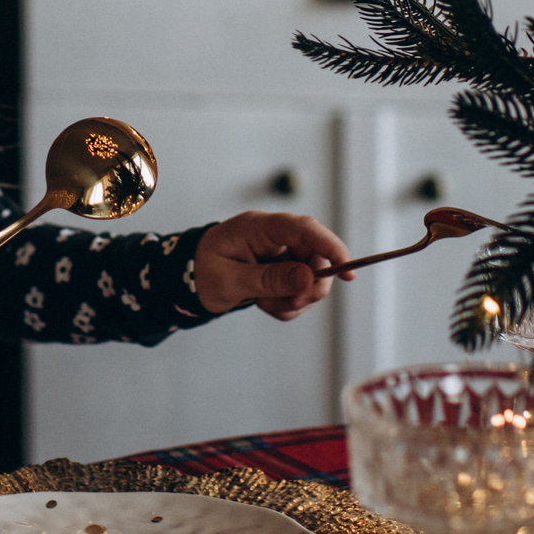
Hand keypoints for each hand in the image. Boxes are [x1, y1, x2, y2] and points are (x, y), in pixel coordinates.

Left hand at [195, 211, 353, 318]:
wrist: (186, 281)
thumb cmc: (202, 272)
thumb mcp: (230, 280)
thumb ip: (268, 279)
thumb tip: (308, 279)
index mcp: (259, 227)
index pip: (303, 228)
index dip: (330, 246)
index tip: (348, 270)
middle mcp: (275, 237)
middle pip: (315, 255)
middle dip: (310, 285)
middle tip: (292, 304)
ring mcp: (280, 254)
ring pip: (311, 277)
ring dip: (295, 299)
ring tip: (265, 304)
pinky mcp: (282, 271)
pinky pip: (299, 291)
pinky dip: (288, 305)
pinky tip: (264, 304)